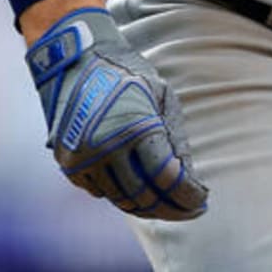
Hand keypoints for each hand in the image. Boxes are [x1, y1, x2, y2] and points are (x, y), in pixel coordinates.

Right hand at [26, 7, 208, 219]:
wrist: (76, 61)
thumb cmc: (127, 74)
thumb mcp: (162, 97)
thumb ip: (175, 140)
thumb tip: (188, 181)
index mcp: (136, 128)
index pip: (167, 178)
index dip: (188, 196)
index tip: (202, 203)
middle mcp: (107, 148)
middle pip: (145, 196)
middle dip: (172, 208)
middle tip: (189, 210)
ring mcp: (83, 159)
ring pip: (121, 199)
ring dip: (147, 207)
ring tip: (167, 205)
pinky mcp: (68, 164)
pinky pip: (99, 193)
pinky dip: (120, 197)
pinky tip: (138, 193)